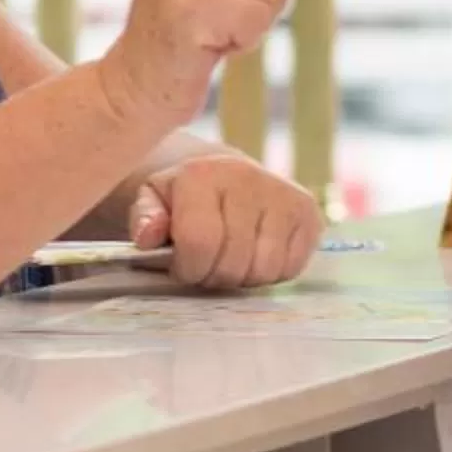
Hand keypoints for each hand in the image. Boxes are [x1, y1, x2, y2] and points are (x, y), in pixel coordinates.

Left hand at [127, 152, 322, 288]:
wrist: (224, 175)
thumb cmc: (183, 197)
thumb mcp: (152, 201)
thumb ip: (144, 219)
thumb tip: (148, 236)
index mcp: (202, 174)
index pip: (199, 243)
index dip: (187, 267)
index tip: (182, 265)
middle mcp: (247, 178)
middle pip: (233, 262)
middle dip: (214, 276)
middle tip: (207, 265)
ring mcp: (283, 194)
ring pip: (264, 269)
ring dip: (243, 277)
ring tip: (230, 259)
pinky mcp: (308, 212)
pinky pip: (291, 268)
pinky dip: (271, 273)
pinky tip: (256, 253)